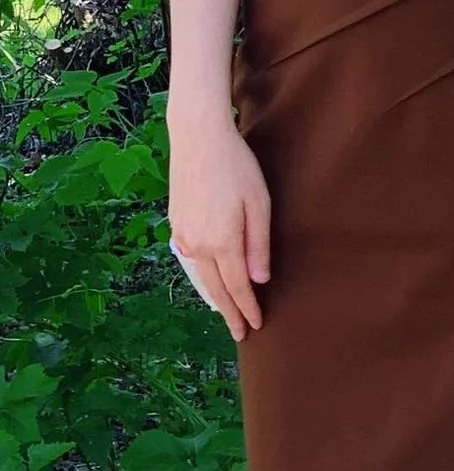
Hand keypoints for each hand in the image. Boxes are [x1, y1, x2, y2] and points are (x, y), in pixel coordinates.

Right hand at [167, 115, 270, 342]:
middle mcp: (199, 245)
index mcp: (223, 241)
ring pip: (200, 277)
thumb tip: (259, 280)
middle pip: (216, 289)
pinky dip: (202, 278)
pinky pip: (191, 261)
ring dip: (214, 298)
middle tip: (240, 333)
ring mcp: (184, 235)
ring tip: (225, 313)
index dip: (247, 308)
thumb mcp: (258, 202)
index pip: (237, 287)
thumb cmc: (236, 166)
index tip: (256, 326)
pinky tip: (208, 281)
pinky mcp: (176, 225)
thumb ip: (258, 244)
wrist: (197, 137)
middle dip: (229, 312)